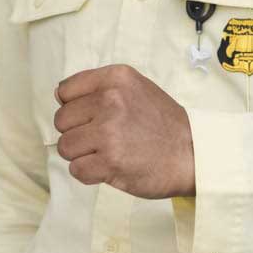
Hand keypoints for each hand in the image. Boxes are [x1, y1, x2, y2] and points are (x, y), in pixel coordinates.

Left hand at [54, 64, 194, 199]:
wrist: (193, 155)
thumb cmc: (162, 124)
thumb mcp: (135, 89)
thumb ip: (100, 88)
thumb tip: (58, 96)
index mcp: (116, 78)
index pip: (65, 91)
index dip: (73, 108)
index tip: (91, 117)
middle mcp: (111, 101)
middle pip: (61, 121)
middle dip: (76, 133)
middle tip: (102, 139)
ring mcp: (109, 132)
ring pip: (65, 146)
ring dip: (81, 155)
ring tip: (106, 153)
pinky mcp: (110, 162)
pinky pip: (76, 169)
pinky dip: (88, 173)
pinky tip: (108, 167)